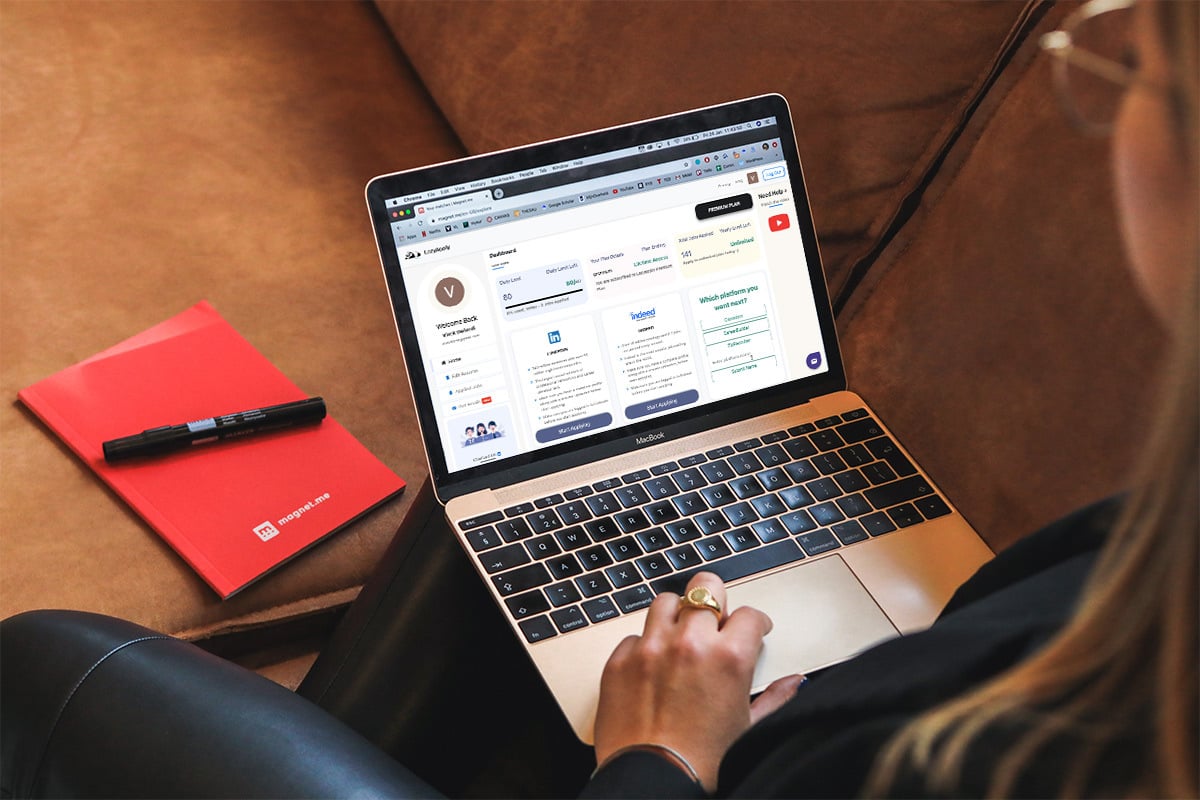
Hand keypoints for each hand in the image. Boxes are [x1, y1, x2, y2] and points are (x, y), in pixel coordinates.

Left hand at [593, 572, 804, 790]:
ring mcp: (650, 648)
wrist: (652, 784)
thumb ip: (775, 698)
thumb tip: (795, 683)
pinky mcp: (620, 661)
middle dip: (715, 600)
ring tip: (680, 635)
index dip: (755, 622)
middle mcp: (689, 643)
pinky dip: (645, 645)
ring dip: (676, 614)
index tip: (752, 629)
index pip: (749, 614)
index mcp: (729, 658)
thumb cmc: (703, 764)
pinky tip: (652, 666)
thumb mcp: (749, 729)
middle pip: (705, 587)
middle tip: (716, 619)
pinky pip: (634, 636)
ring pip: (665, 601)